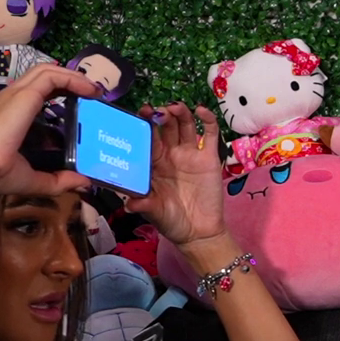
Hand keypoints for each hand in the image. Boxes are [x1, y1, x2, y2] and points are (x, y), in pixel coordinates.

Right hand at [0, 64, 99, 195]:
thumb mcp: (35, 179)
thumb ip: (59, 180)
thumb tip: (83, 182)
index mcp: (7, 113)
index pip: (36, 91)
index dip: (59, 91)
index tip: (80, 101)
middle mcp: (9, 98)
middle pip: (42, 75)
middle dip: (69, 79)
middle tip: (92, 92)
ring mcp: (14, 94)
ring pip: (46, 70)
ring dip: (73, 76)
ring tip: (93, 88)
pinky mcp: (23, 95)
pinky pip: (52, 76)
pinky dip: (72, 79)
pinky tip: (88, 89)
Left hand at [125, 102, 226, 246]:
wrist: (199, 232)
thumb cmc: (172, 221)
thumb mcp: (154, 212)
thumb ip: (144, 204)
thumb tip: (129, 204)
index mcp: (154, 164)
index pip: (148, 138)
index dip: (144, 125)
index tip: (140, 113)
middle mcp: (171, 155)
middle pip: (165, 127)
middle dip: (160, 115)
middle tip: (156, 109)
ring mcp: (190, 154)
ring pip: (185, 125)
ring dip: (180, 113)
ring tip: (175, 108)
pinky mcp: (209, 158)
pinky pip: (210, 134)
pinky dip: (207, 120)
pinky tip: (201, 111)